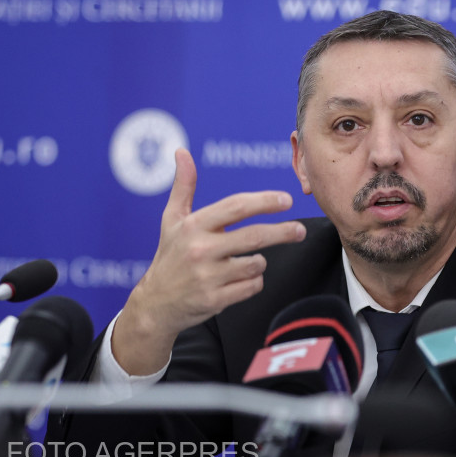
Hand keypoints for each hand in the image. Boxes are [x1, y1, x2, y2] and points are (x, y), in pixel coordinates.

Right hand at [113, 148, 305, 374]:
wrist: (155, 305)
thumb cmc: (170, 256)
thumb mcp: (172, 220)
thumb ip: (183, 186)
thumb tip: (182, 152)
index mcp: (194, 226)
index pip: (236, 207)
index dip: (264, 201)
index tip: (286, 200)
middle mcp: (200, 249)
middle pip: (255, 236)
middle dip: (283, 232)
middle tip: (300, 230)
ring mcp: (208, 276)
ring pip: (256, 264)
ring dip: (258, 263)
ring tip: (244, 263)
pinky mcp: (215, 300)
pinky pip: (252, 287)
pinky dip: (253, 283)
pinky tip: (238, 281)